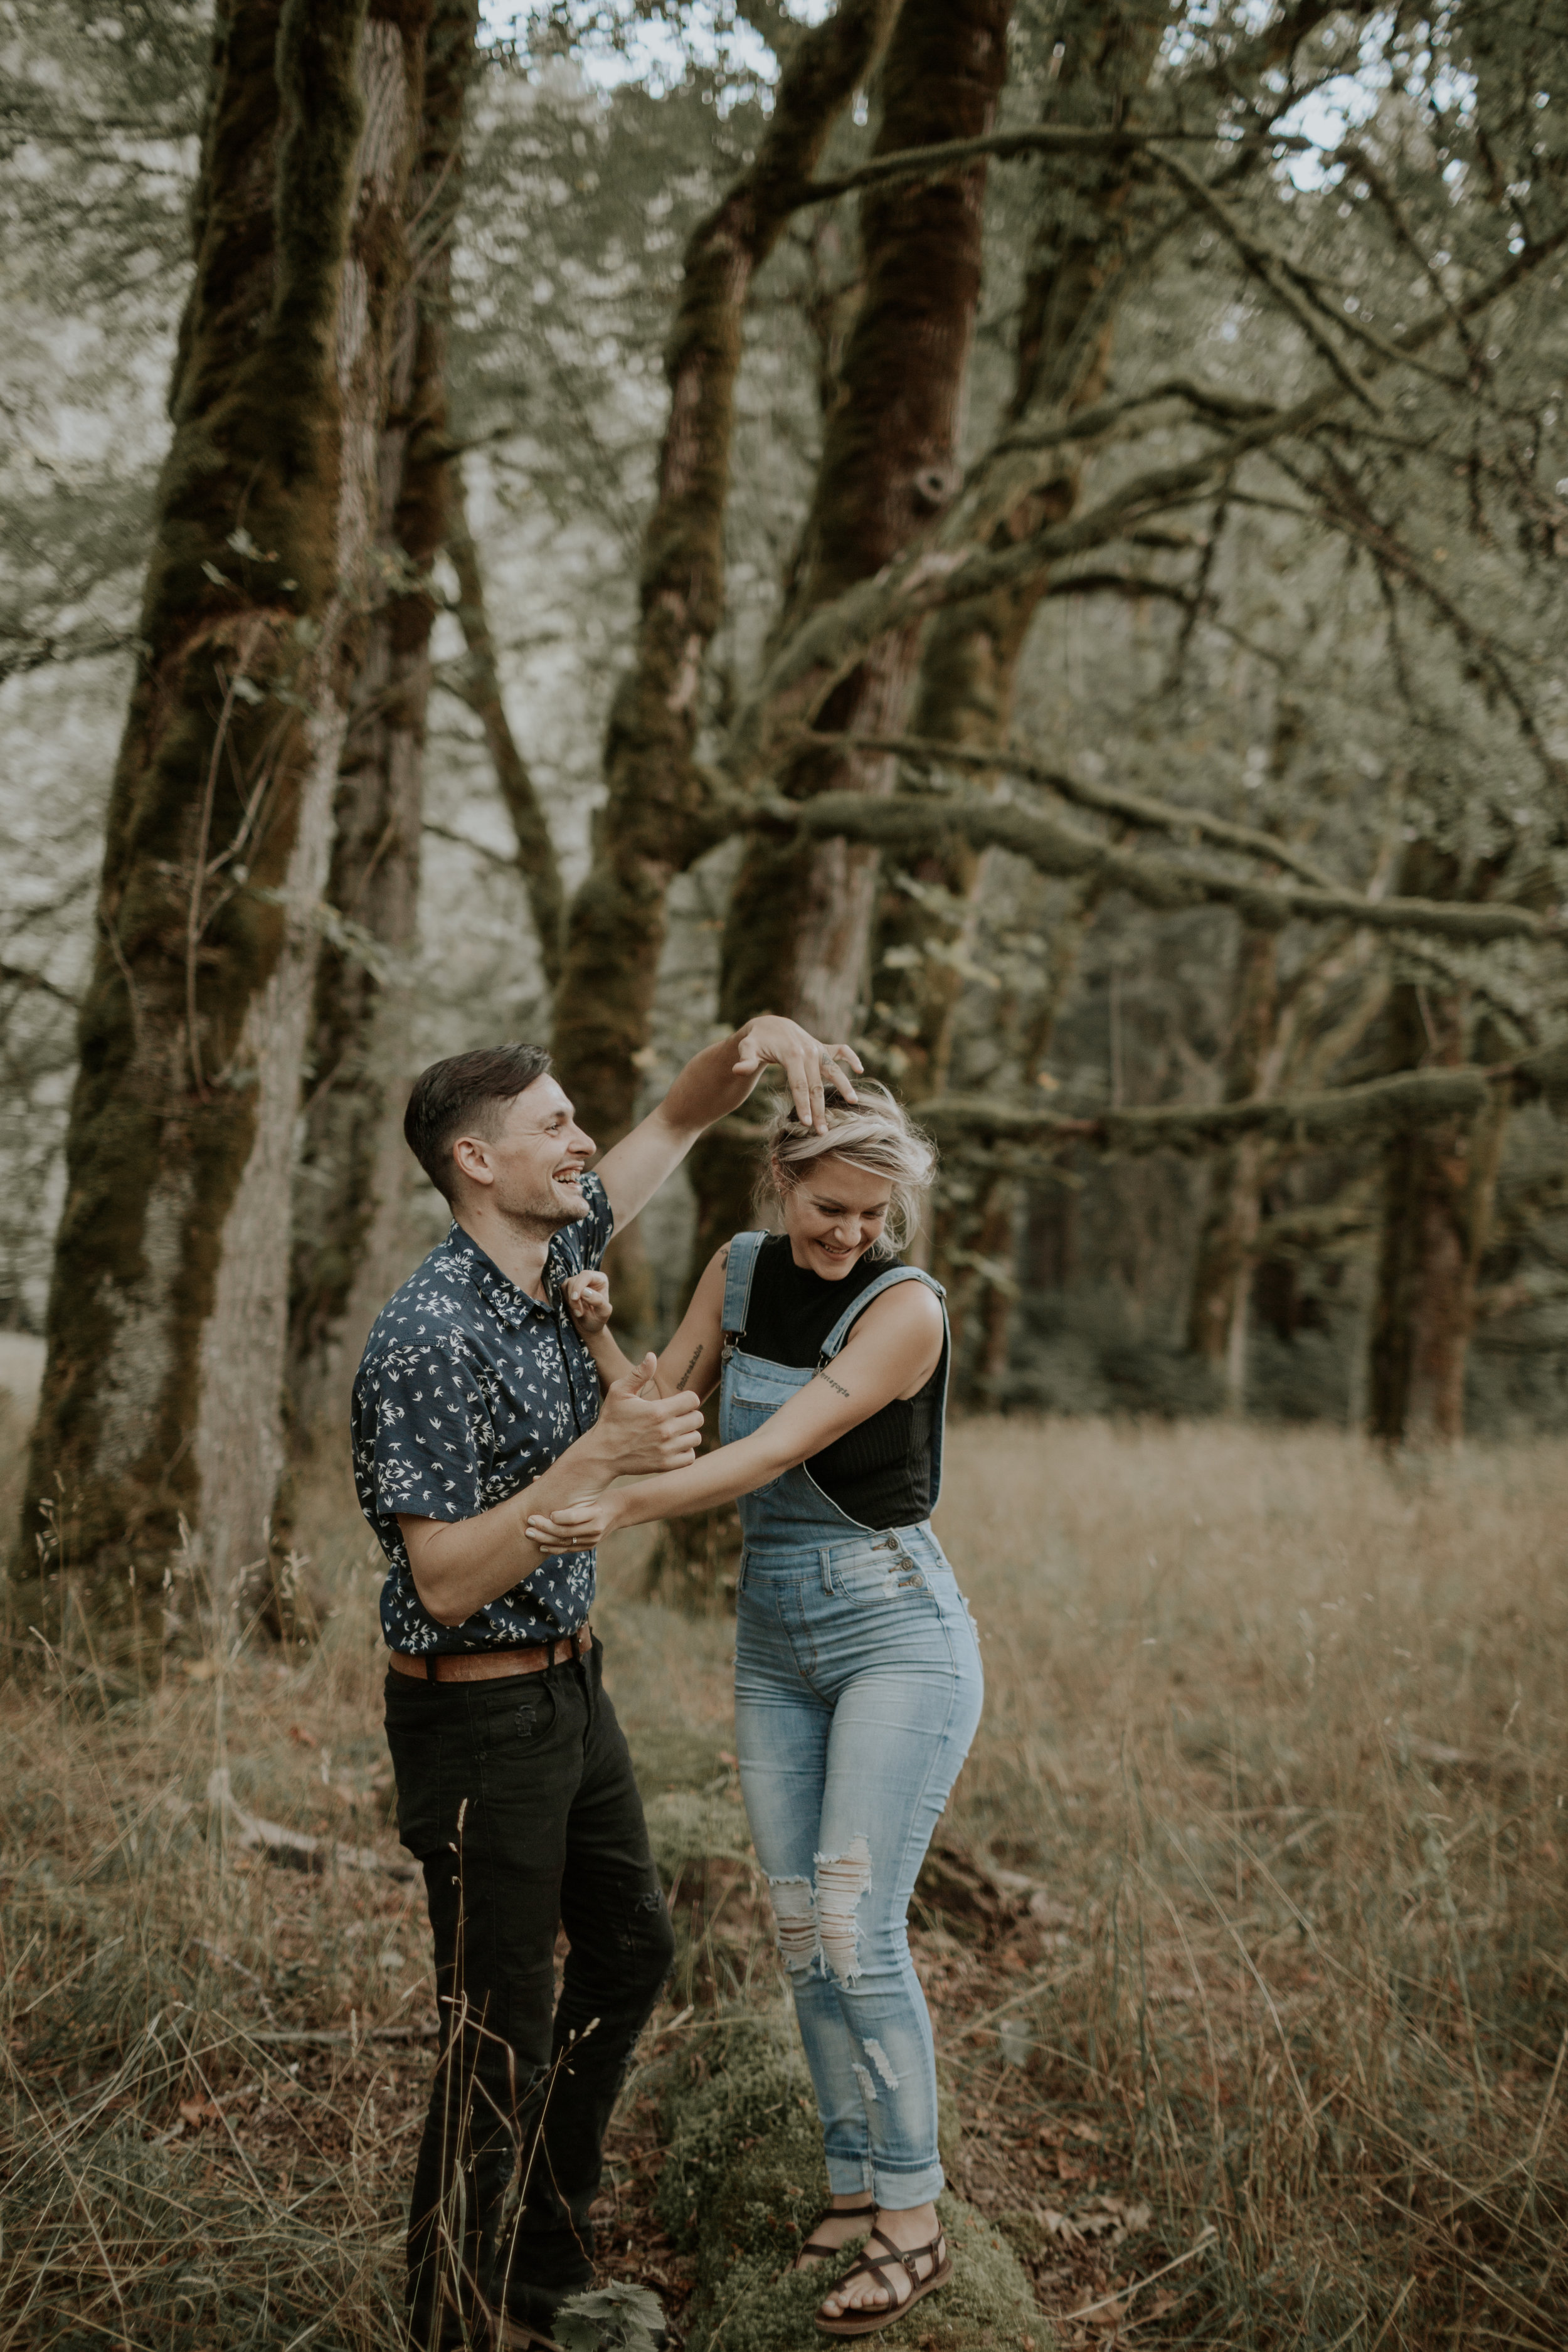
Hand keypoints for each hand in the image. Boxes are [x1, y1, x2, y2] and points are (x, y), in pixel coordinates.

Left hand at [526, 1493, 618, 1552]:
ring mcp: (592, 1540)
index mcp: (596, 1511)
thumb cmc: (598, 1495)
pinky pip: (568, 1549)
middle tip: (529, 1521)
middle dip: (544, 1528)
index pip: (573, 1517)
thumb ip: (562, 1487)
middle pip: (565, 1532)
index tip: (544, 1512)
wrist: (619, 1511)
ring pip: (564, 1543)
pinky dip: (554, 1548)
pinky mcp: (589, 1547)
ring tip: (530, 1533)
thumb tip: (535, 1479)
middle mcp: (595, 1528)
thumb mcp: (587, 1490)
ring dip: (545, 1539)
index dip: (557, 1517)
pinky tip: (541, 1545)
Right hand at [563, 1268, 611, 1338]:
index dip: (578, 1286)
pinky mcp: (567, 1289)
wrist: (588, 1327)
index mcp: (600, 1279)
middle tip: (579, 1313)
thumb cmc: (598, 1319)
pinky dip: (564, 1300)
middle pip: (574, 1280)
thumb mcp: (603, 1312)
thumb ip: (598, 1301)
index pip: (586, 1275)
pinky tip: (572, 1308)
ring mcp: (576, 1282)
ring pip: (566, 1285)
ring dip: (569, 1300)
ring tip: (578, 1313)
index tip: (575, 1298)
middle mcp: (588, 1278)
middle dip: (573, 1298)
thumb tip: (585, 1291)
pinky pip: (560, 1290)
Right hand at [593, 1358, 702, 1474]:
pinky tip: (673, 1446)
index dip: (686, 1398)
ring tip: (673, 1431)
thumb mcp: (619, 1392)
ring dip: (687, 1433)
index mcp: (658, 1411)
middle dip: (689, 1415)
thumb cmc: (611, 1419)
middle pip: (698, 1418)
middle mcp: (666, 1431)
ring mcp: (667, 1450)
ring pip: (696, 1438)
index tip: (675, 1402)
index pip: (693, 1399)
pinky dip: (685, 1452)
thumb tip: (652, 1356)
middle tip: (674, 1417)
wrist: (601, 1454)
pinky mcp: (666, 1465)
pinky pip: (690, 1457)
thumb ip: (639, 1373)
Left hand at [732, 1016, 862, 1134]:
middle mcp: (808, 1051)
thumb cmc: (757, 1040)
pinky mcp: (822, 1047)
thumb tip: (739, 1070)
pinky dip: (851, 1057)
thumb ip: (745, 1060)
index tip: (806, 1124)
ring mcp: (817, 1049)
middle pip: (816, 1084)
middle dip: (820, 1109)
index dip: (803, 1104)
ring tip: (853, 1103)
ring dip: (844, 1086)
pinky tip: (860, 1069)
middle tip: (823, 1132)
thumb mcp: (747, 1047)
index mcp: (792, 1054)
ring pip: (833, 1070)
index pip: (799, 1084)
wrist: (770, 1024)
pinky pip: (841, 1050)